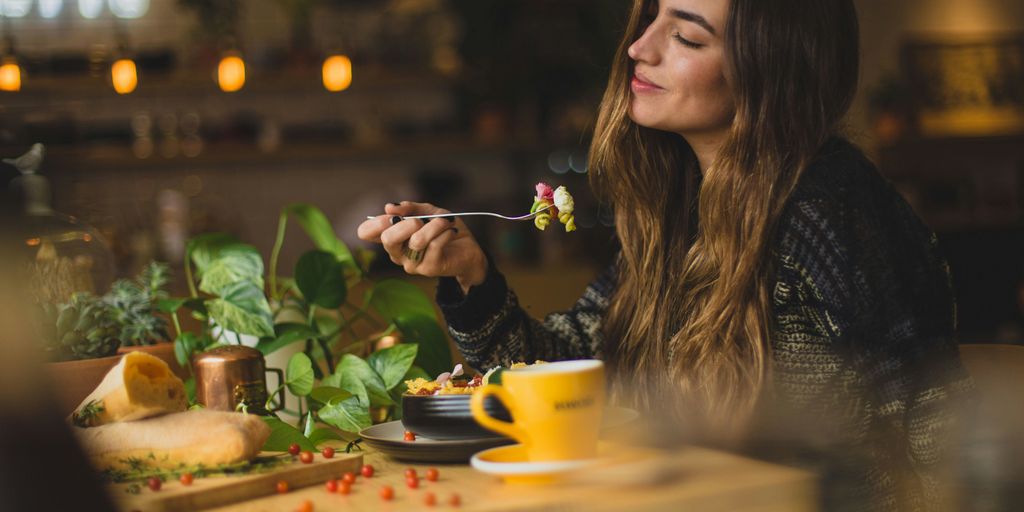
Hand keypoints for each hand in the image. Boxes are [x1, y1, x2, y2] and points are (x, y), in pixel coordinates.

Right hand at [356, 201, 486, 292]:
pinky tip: (451, 231)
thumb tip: (389, 207)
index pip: (365, 232)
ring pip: (417, 240)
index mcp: (391, 237)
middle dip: (406, 223)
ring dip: (435, 225)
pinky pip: (435, 245)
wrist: (468, 249)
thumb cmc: (444, 229)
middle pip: (387, 239)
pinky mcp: (429, 269)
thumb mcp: (428, 212)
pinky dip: (445, 232)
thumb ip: (410, 208)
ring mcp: (411, 264)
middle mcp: (397, 253)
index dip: (375, 221)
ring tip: (445, 222)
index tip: (393, 215)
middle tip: (421, 220)